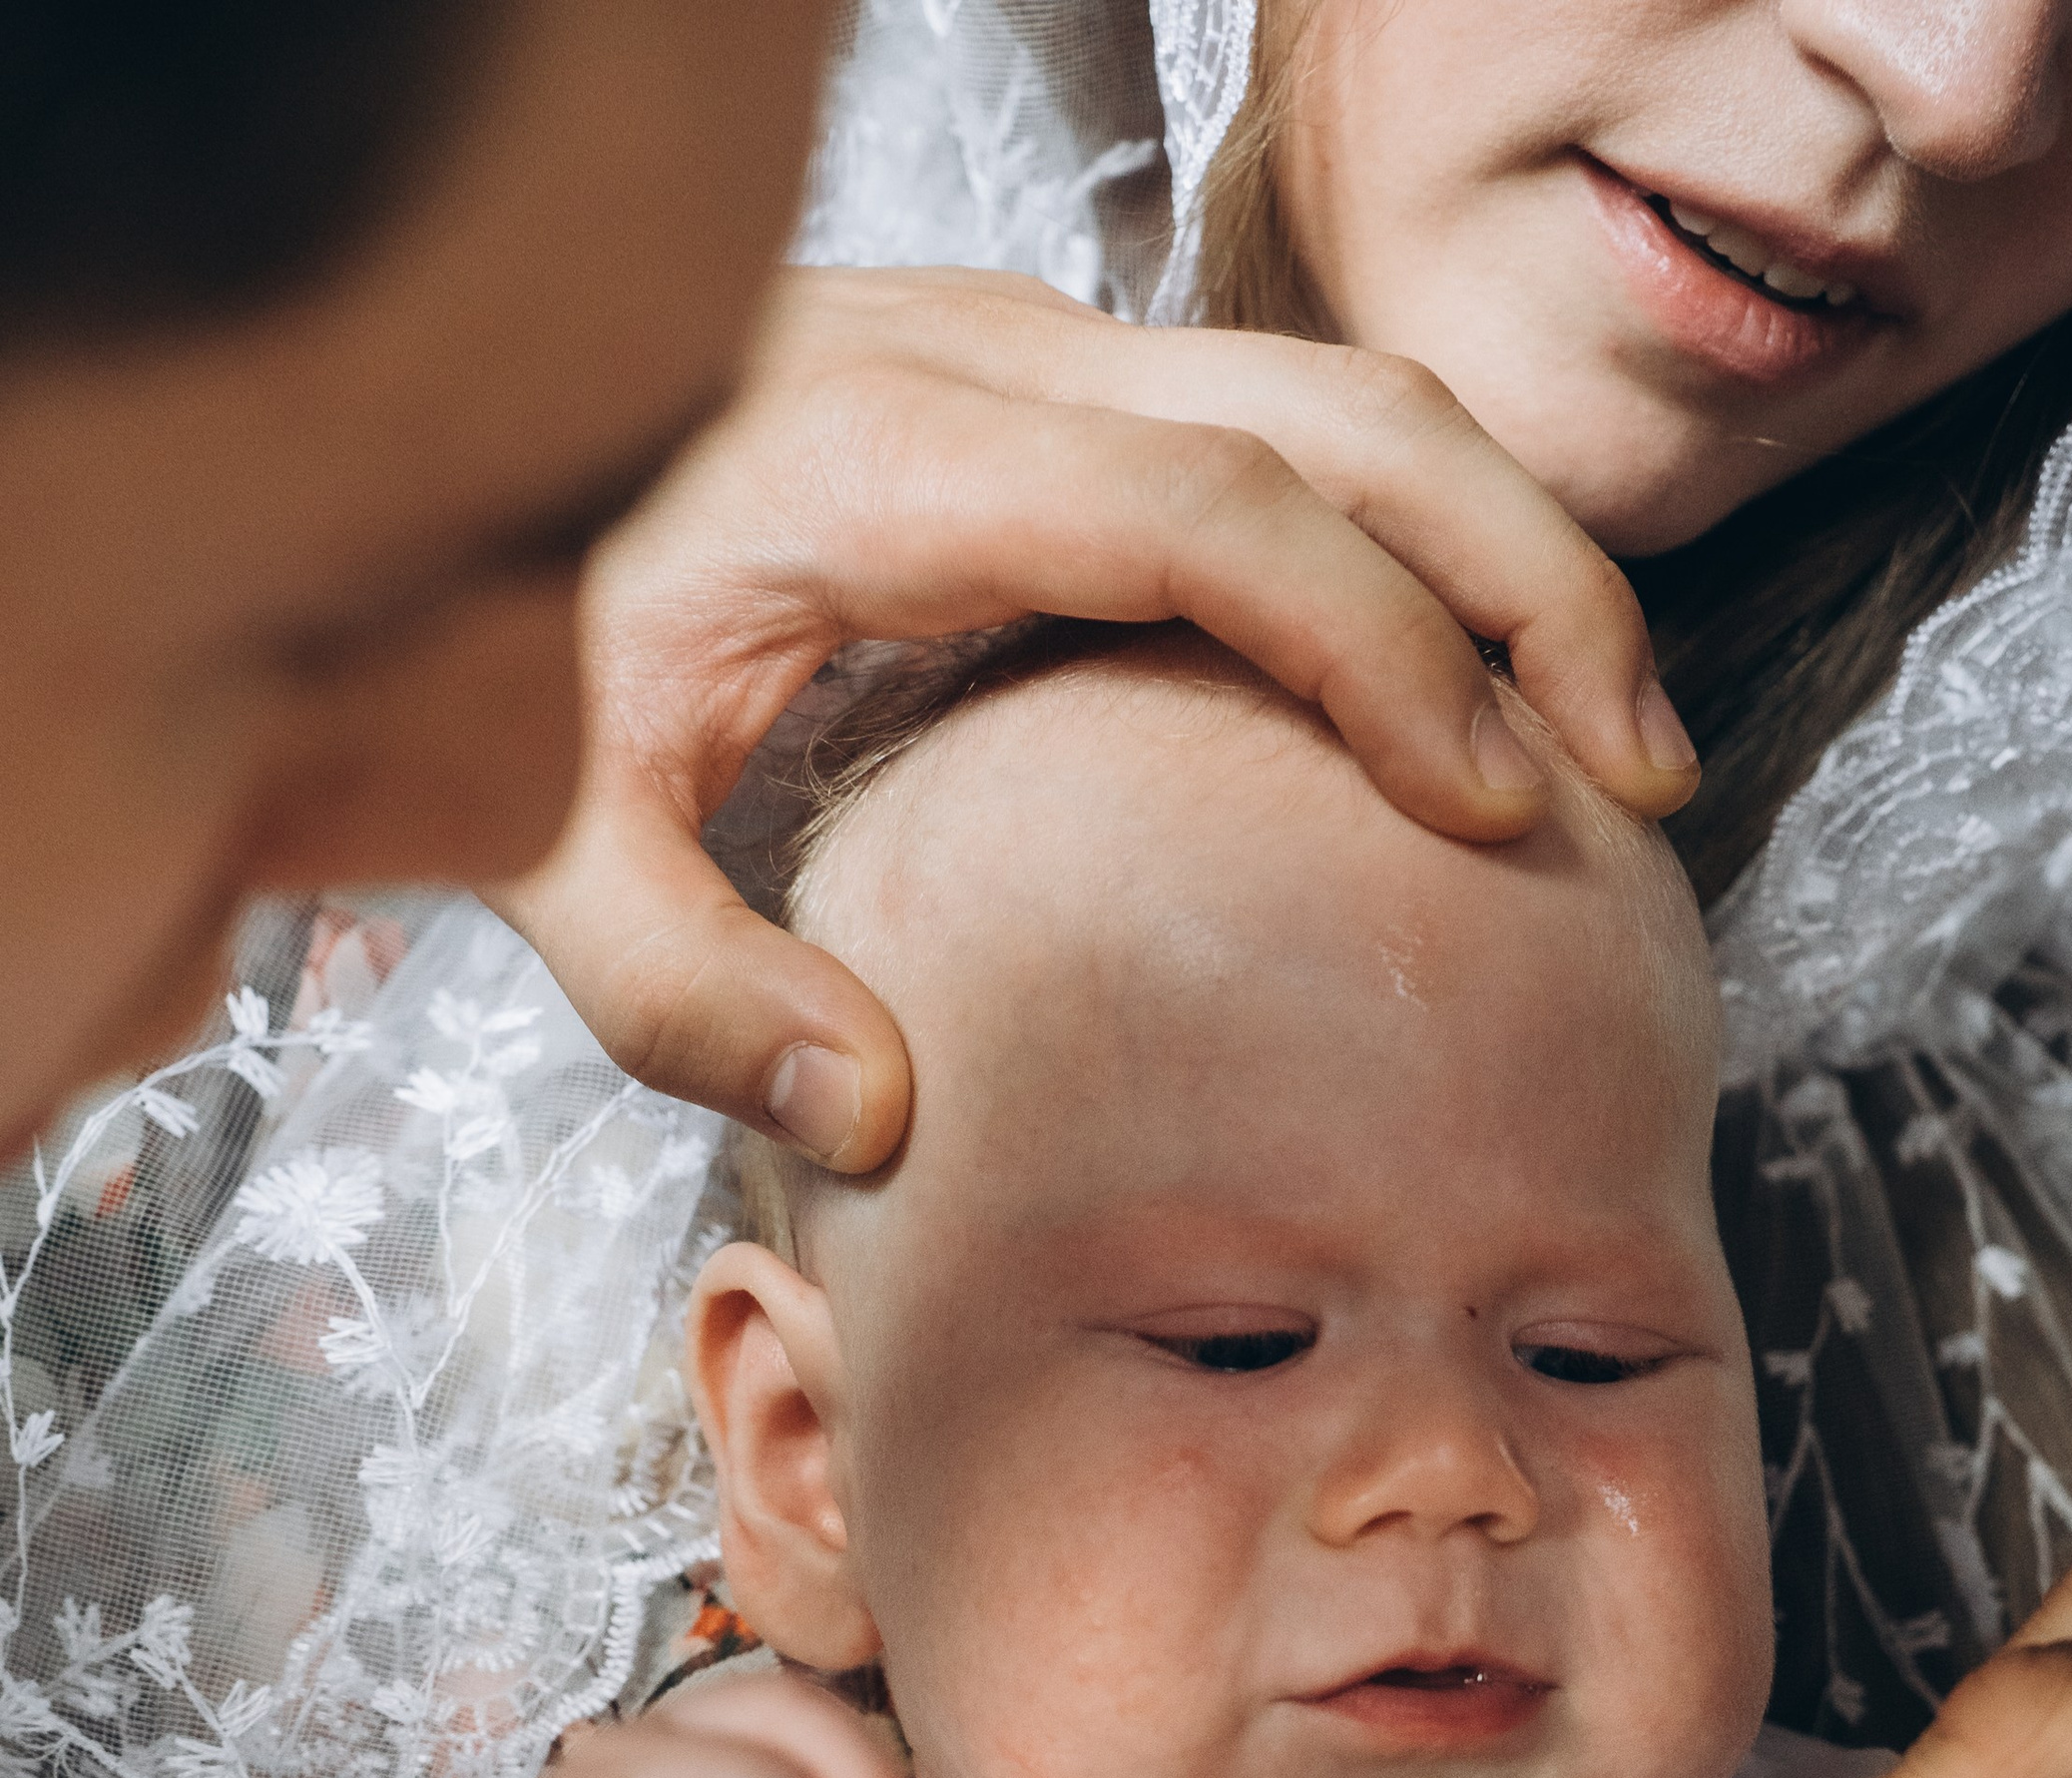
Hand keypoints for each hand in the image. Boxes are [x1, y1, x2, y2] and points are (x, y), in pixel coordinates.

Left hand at [499, 266, 1694, 1167]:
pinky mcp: (1035, 395)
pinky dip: (1403, 540)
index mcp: (895, 460)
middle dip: (1527, 577)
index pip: (1223, 510)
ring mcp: (1023, 359)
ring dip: (1493, 545)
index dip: (1389, 647)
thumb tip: (881, 1120)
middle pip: (1345, 411)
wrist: (430, 421)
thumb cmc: (484, 608)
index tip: (1493, 805)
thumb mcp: (536, 824)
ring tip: (1597, 740)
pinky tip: (1450, 690)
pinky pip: (1276, 431)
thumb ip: (687, 989)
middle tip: (1638, 774)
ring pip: (1340, 393)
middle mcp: (987, 368)